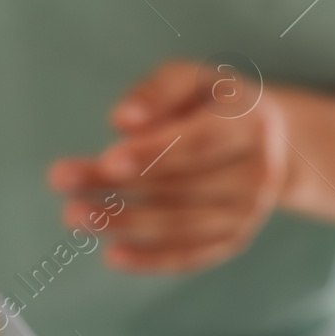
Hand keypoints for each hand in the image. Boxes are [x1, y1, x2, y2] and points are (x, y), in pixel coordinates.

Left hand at [47, 59, 289, 273]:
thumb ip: (157, 91)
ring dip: (125, 223)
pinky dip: (153, 259)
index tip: (107, 160)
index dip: (152, 154)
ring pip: (182, 224)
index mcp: (250, 124)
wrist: (272, 140)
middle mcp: (257, 172)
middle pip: (180, 185)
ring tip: (75, 216)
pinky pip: (193, 255)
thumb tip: (122, 122)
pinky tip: (113, 255)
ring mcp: (250, 210)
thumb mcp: (190, 76)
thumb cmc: (212, 100)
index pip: (196, 144)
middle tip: (62, 181)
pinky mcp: (236, 236)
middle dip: (117, 186)